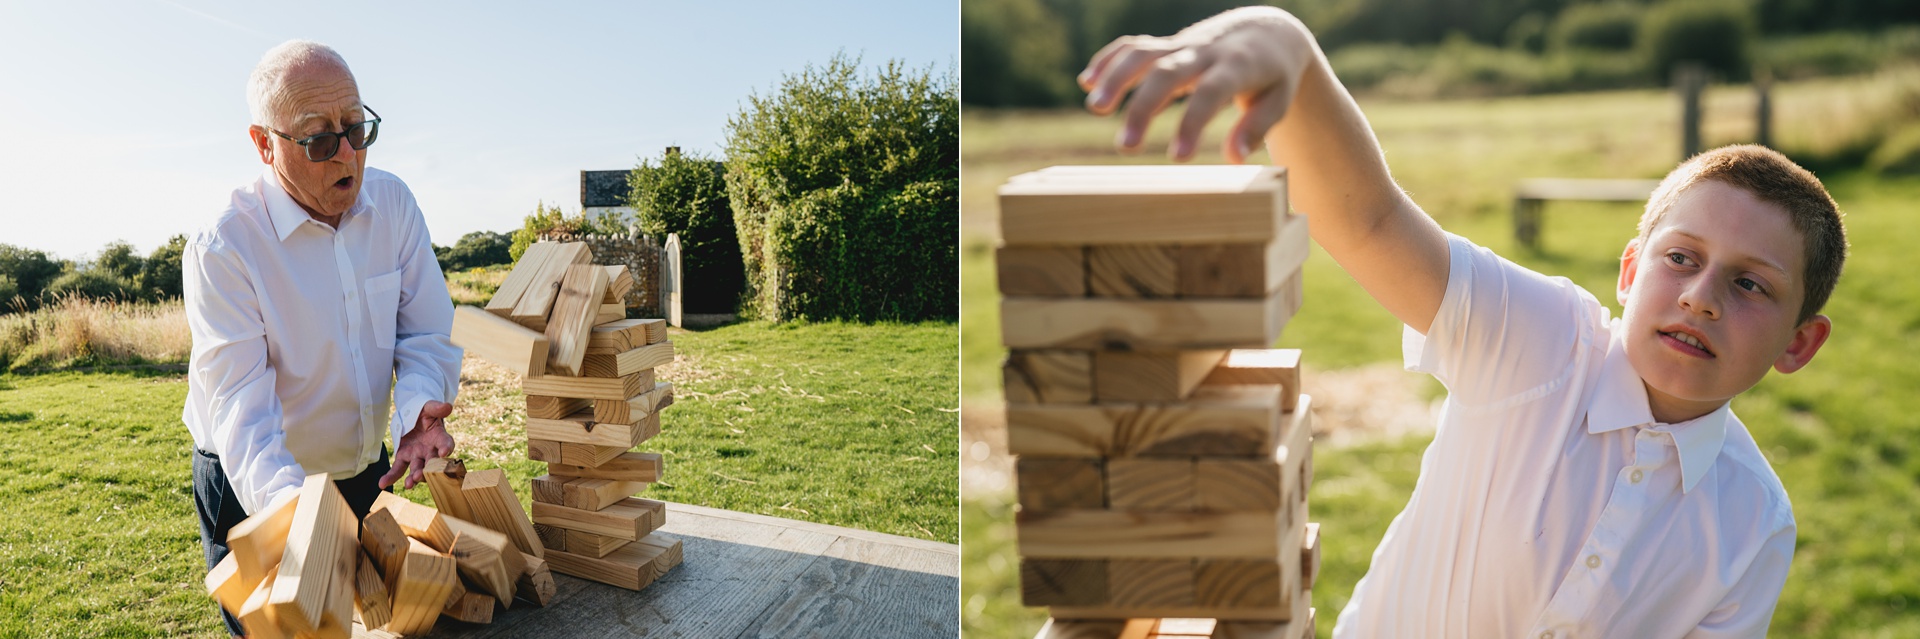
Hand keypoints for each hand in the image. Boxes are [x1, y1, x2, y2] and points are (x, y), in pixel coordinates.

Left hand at [379, 400, 454, 489]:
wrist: (414, 416)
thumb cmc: (425, 412)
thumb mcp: (429, 407)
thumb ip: (436, 408)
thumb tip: (447, 406)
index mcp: (439, 437)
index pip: (445, 443)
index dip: (446, 448)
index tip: (444, 453)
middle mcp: (430, 450)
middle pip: (431, 463)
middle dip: (427, 471)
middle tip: (421, 476)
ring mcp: (417, 456)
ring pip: (416, 469)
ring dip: (413, 478)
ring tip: (409, 484)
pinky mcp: (404, 458)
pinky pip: (398, 469)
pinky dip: (391, 477)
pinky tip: (383, 484)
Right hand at [1079, 6, 1315, 162]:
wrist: (1267, 31)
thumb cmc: (1273, 76)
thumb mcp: (1278, 100)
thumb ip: (1257, 127)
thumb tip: (1234, 158)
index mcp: (1237, 66)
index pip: (1211, 93)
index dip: (1192, 123)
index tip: (1178, 158)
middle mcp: (1205, 51)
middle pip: (1168, 73)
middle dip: (1143, 107)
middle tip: (1125, 146)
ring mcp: (1183, 45)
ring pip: (1144, 53)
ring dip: (1116, 76)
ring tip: (1094, 108)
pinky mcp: (1168, 44)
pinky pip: (1134, 45)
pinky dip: (1109, 59)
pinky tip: (1087, 82)